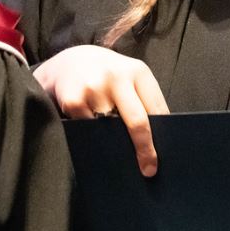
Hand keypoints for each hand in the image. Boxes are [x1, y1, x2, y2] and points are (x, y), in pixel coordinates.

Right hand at [34, 44, 168, 176]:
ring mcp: (94, 88)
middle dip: (144, 149)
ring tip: (109, 134)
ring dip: (113, 140)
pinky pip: (88, 131)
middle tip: (148, 169)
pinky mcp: (74, 101)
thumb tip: (156, 141)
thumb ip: (143, 101)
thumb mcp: (130, 78)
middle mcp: (117, 77)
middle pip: (137, 121)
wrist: (68, 61)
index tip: (160, 159)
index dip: (161, 137)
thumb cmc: (108, 76)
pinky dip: (91, 134)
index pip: (157, 110)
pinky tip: (88, 123)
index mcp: (138, 72)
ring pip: (110, 130)